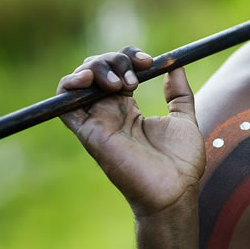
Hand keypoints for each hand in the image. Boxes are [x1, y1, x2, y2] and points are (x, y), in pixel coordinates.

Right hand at [57, 47, 205, 217]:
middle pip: (98, 69)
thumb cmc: (181, 163)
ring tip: (121, 83)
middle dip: (116, 60)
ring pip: (80, 80)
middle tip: (137, 75)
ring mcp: (98, 121)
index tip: (149, 62)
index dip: (130, 57)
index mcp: (129, 108)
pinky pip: (64, 105)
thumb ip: (179, 93)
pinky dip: (69, 85)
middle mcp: (109, 112)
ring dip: (97, 68)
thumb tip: (177, 64)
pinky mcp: (89, 133)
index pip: (118, 69)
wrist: (176, 191)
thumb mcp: (184, 118)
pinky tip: (87, 79)